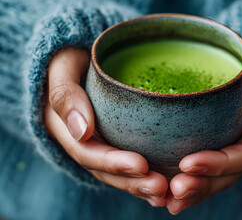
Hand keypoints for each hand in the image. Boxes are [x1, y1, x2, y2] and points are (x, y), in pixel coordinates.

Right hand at [44, 48, 167, 206]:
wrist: (81, 59)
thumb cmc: (70, 59)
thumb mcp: (62, 69)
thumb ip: (65, 96)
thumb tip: (81, 130)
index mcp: (66, 130)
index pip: (88, 153)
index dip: (112, 163)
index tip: (140, 165)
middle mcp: (84, 143)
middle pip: (107, 171)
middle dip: (133, 182)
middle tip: (161, 187)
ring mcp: (101, 144)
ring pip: (120, 174)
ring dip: (143, 186)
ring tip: (168, 193)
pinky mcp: (118, 141)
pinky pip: (131, 164)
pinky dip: (147, 177)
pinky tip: (169, 185)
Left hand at [166, 78, 241, 213]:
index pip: (240, 158)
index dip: (216, 165)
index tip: (188, 163)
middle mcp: (239, 156)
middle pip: (221, 178)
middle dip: (199, 186)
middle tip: (175, 189)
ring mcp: (222, 159)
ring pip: (206, 182)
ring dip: (187, 193)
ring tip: (164, 200)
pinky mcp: (205, 155)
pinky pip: (194, 175)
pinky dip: (177, 186)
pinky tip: (159, 194)